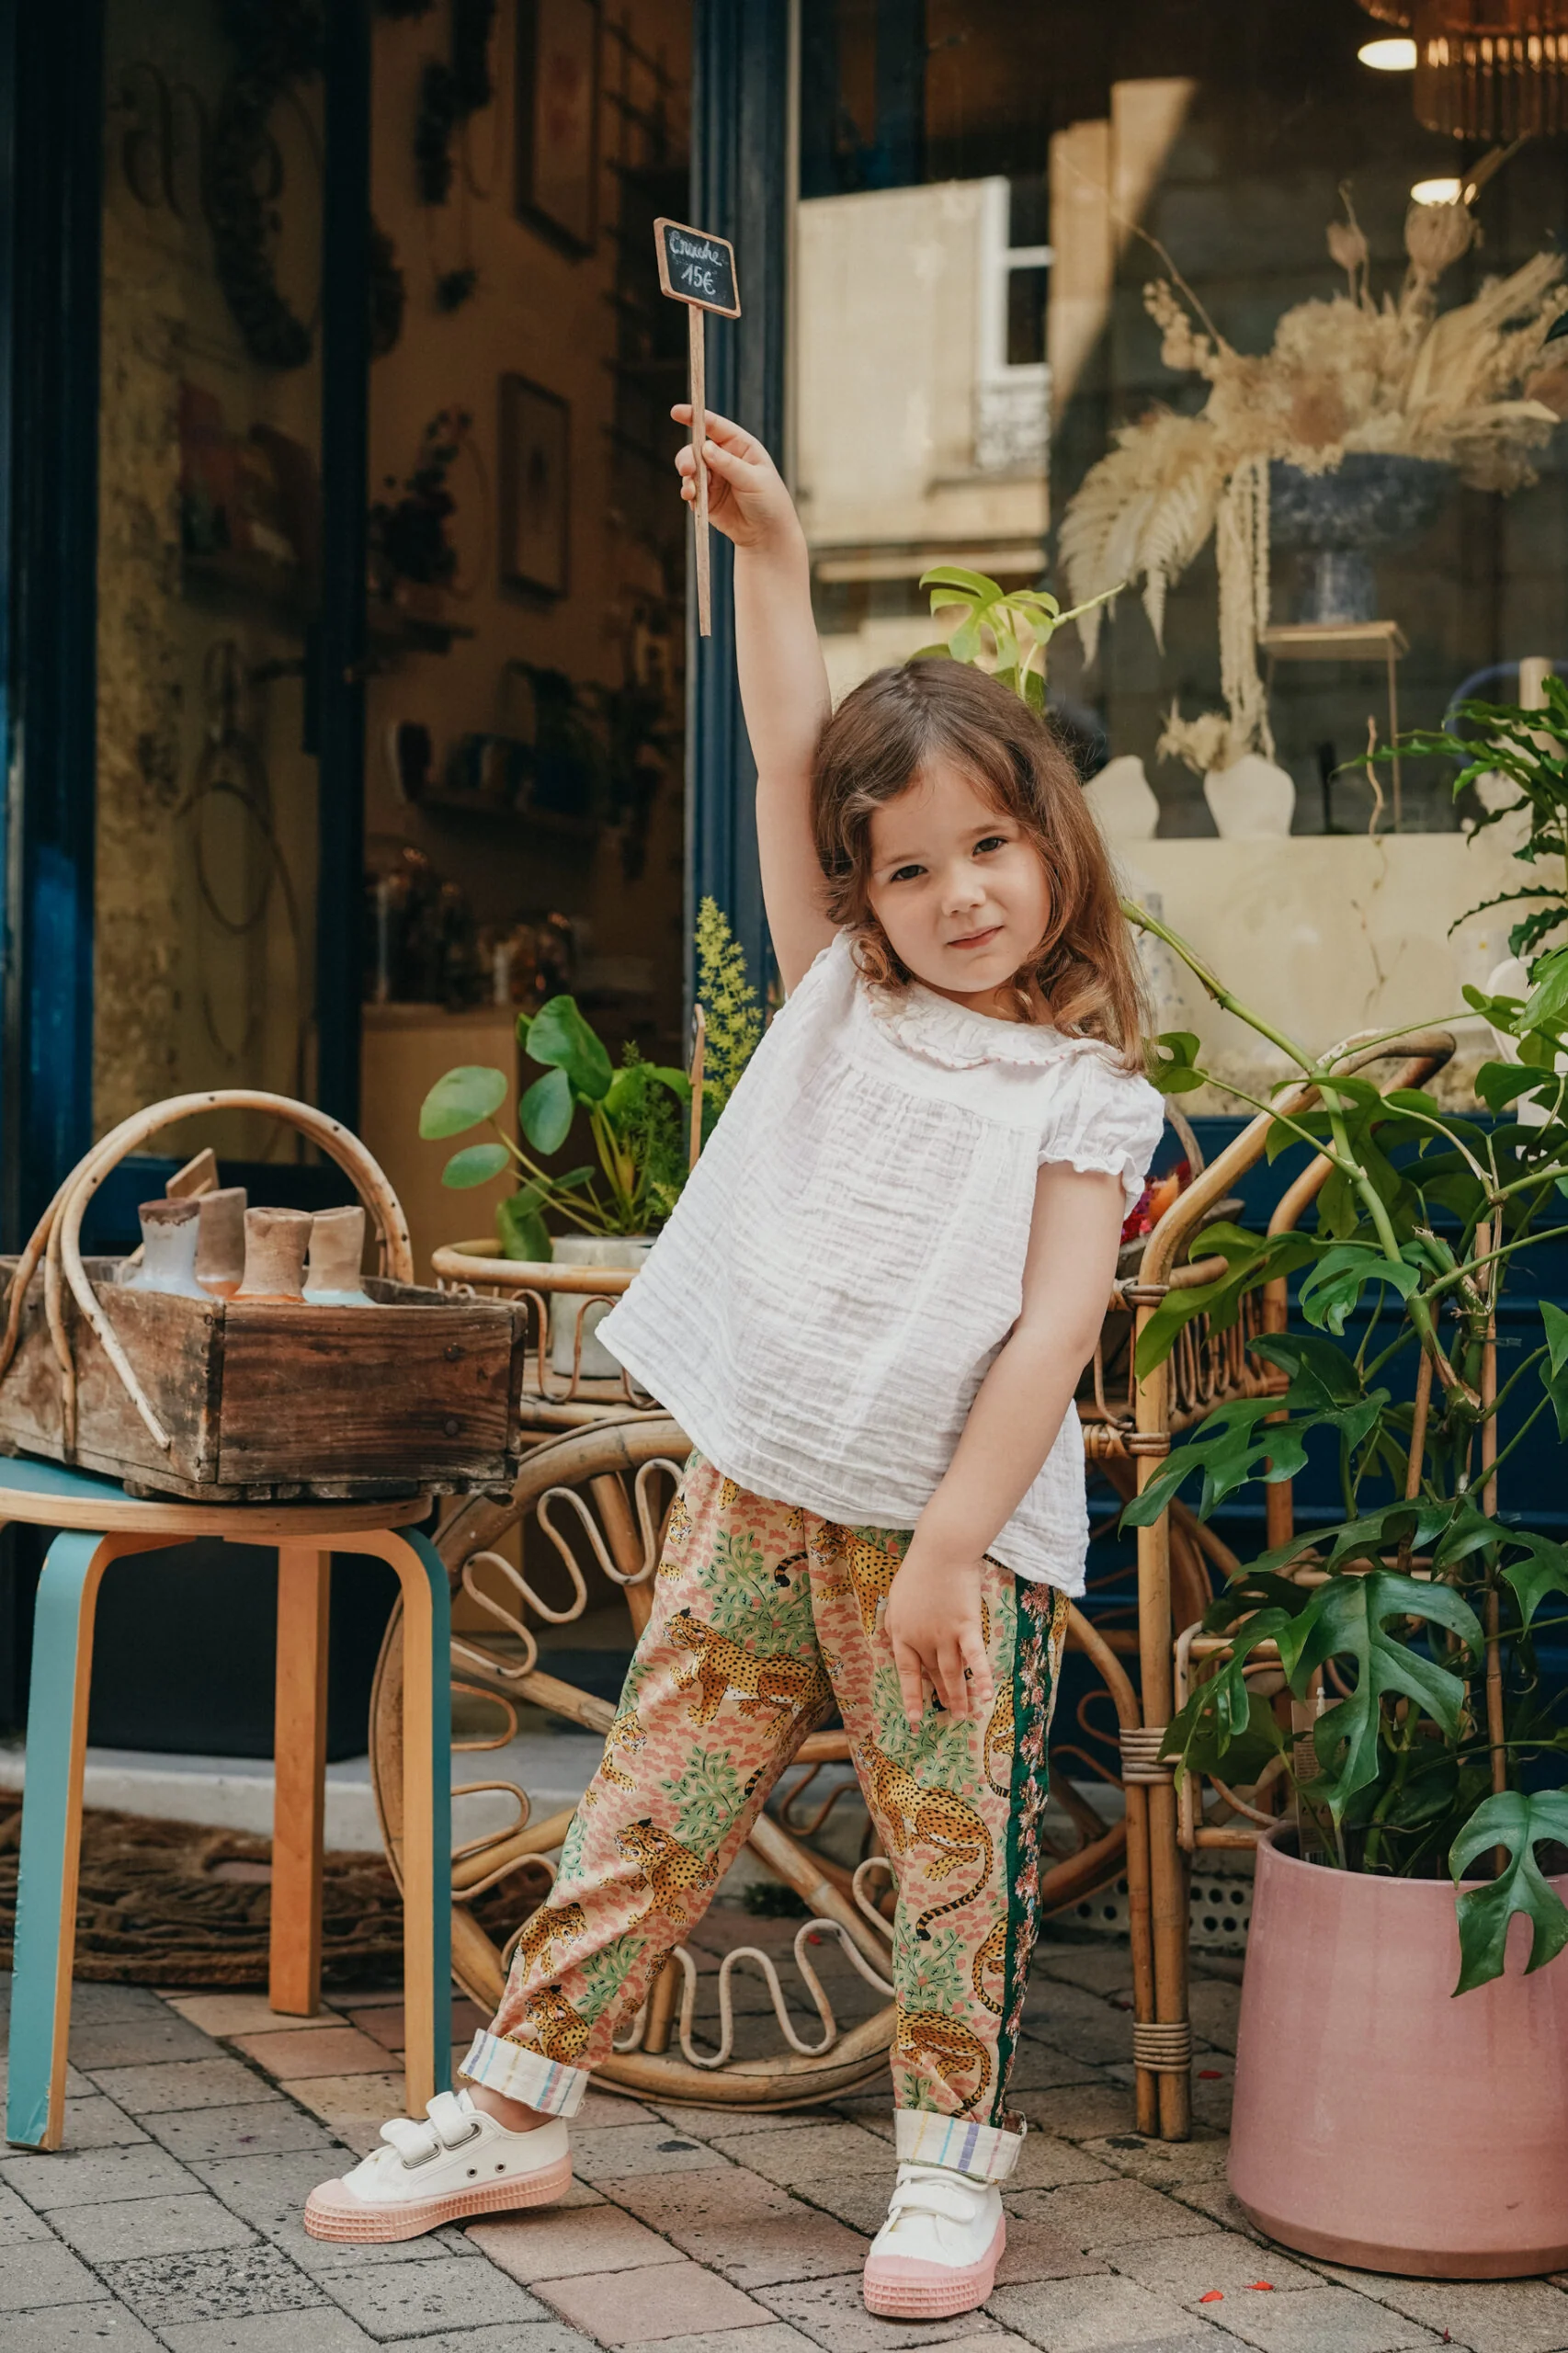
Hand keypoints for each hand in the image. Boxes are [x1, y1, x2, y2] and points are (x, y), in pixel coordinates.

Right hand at [672, 405, 799, 552]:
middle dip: (688, 457)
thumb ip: (729, 464)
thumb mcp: (754, 480)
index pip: (715, 426)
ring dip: (687, 478)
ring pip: (691, 470)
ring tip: (691, 492)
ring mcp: (714, 478)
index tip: (676, 412)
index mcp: (740, 446)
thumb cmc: (769, 503)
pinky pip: (691, 491)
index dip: (695, 417)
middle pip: (696, 448)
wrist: (767, 536)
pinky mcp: (707, 498)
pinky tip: (694, 502)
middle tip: (687, 469)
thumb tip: (706, 447)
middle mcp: (724, 458)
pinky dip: (689, 495)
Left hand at [883, 1535, 993, 1729]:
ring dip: (959, 1696)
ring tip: (964, 1715)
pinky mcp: (966, 1627)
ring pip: (952, 1673)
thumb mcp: (895, 1597)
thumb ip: (893, 1621)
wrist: (940, 1552)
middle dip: (943, 1696)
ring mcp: (944, 1635)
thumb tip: (890, 1638)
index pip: (906, 1671)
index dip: (911, 1695)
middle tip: (951, 1716)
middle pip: (934, 1673)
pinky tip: (986, 1696)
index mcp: (901, 1633)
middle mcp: (922, 1639)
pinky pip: (974, 1658)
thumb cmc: (917, 1570)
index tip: (915, 1718)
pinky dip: (980, 1677)